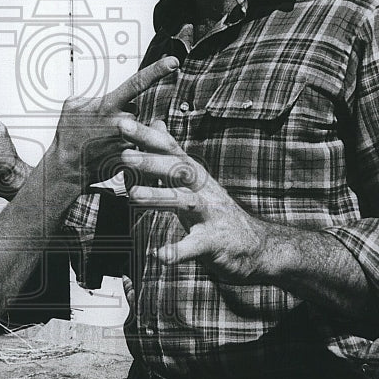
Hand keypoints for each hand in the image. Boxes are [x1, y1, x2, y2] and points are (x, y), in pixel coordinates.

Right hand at [51, 56, 179, 185]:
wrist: (66, 168)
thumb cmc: (68, 135)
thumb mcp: (72, 106)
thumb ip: (91, 95)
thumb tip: (102, 95)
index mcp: (108, 106)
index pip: (136, 83)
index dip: (157, 70)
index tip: (174, 61)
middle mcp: (121, 123)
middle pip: (133, 110)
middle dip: (121, 116)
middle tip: (102, 128)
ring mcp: (127, 141)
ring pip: (135, 129)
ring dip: (124, 132)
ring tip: (103, 142)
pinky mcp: (130, 157)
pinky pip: (134, 146)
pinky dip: (123, 147)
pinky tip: (107, 153)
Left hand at [118, 117, 278, 282]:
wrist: (256, 246)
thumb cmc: (215, 211)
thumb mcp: (193, 179)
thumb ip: (171, 153)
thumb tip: (156, 123)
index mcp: (194, 174)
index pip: (169, 149)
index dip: (146, 136)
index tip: (122, 123)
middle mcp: (203, 189)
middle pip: (178, 169)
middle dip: (152, 162)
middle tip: (124, 156)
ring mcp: (210, 214)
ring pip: (185, 201)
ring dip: (160, 197)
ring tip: (134, 196)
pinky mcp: (214, 242)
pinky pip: (195, 246)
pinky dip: (178, 251)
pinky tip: (160, 255)